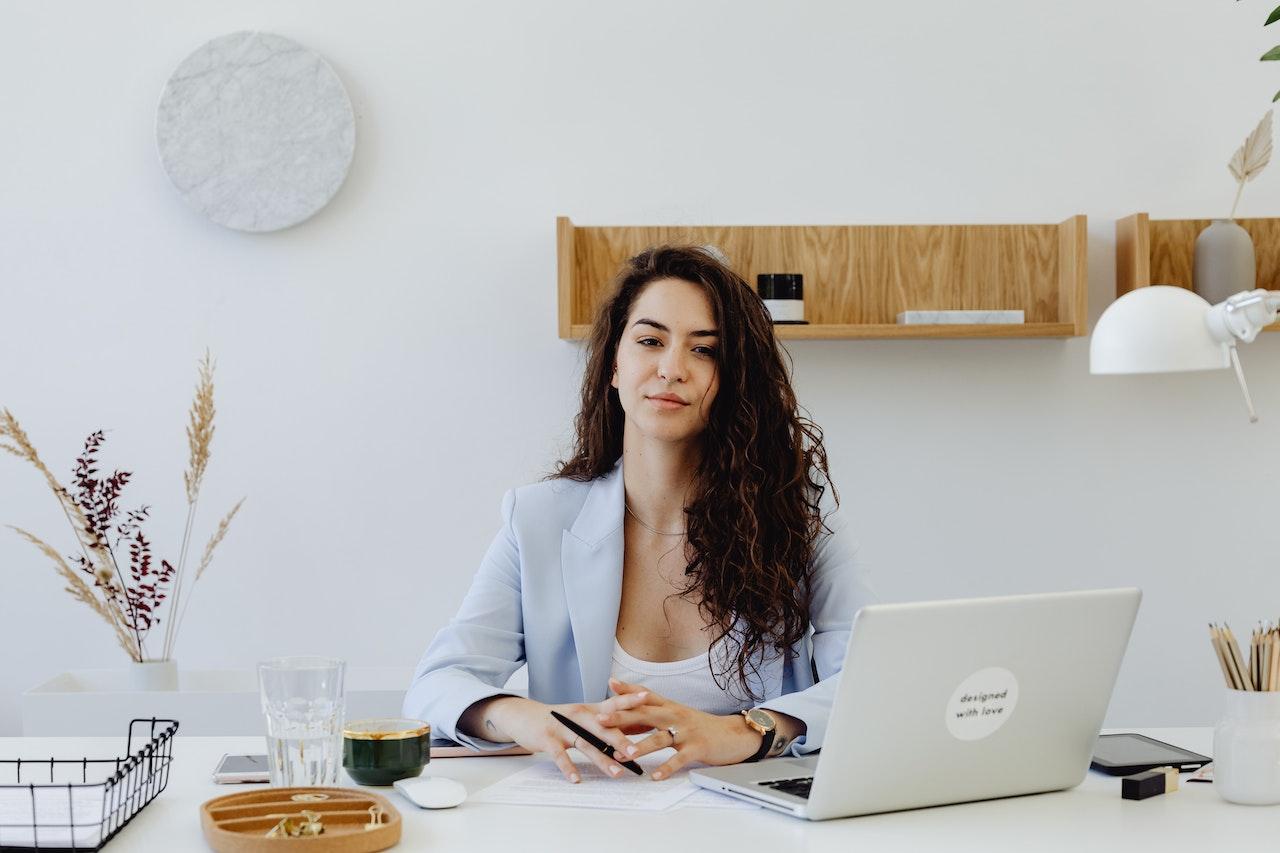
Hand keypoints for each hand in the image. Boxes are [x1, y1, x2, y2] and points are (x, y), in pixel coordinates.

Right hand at [481, 693, 650, 782]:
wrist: (524, 715)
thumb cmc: (559, 719)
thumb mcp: (582, 716)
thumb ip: (604, 721)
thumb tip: (634, 728)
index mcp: (590, 710)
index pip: (613, 703)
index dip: (630, 699)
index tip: (649, 699)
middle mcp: (578, 716)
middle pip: (602, 727)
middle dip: (620, 740)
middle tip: (636, 753)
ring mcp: (562, 727)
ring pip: (585, 744)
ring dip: (601, 759)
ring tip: (616, 773)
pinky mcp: (547, 739)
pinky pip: (560, 756)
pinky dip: (568, 768)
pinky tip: (576, 779)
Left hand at [593, 677, 762, 780]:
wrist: (733, 734)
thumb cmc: (700, 726)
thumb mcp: (677, 714)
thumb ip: (656, 712)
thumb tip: (631, 711)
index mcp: (670, 706)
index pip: (646, 695)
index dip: (628, 689)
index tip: (610, 684)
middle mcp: (676, 715)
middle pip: (646, 714)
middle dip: (622, 717)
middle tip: (601, 720)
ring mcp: (686, 731)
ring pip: (661, 737)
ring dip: (642, 745)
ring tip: (626, 754)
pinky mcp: (698, 748)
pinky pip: (679, 759)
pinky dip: (667, 768)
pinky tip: (655, 776)